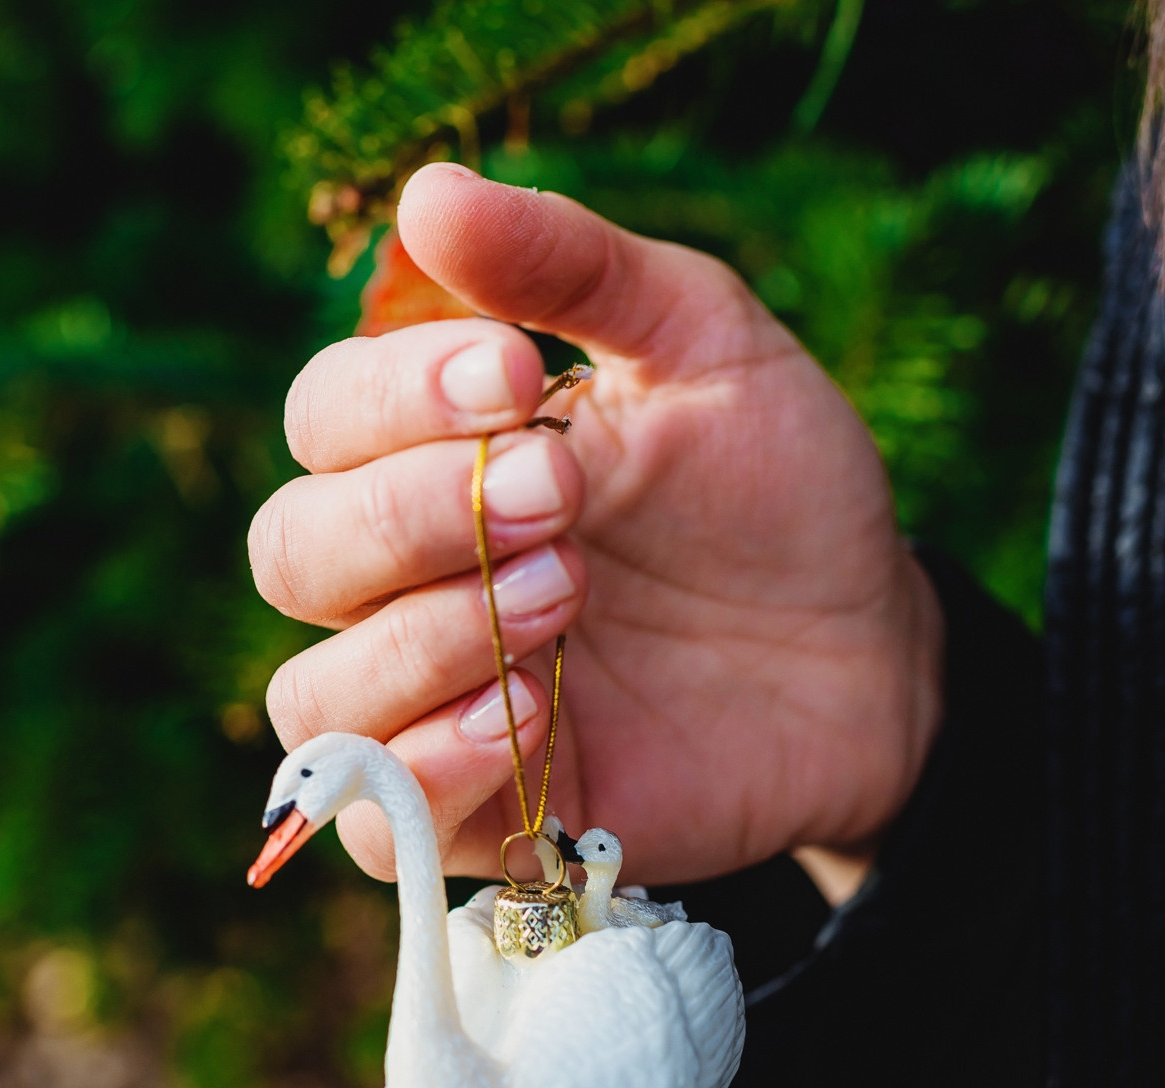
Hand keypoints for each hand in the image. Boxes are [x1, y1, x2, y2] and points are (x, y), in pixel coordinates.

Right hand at [251, 164, 943, 885]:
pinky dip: (430, 765)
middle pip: (291, 553)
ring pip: (314, 694)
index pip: (323, 421)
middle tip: (560, 492)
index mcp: (434, 455)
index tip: (519, 374)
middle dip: (407, 517)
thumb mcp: (702, 344)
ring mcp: (435, 703)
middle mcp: (406, 580)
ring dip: (421, 640)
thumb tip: (427, 191)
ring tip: (565, 599)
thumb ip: (570, 267)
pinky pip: (378, 819)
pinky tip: (532, 712)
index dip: (390, 398)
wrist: (872, 652)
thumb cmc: (775, 488)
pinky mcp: (482, 814)